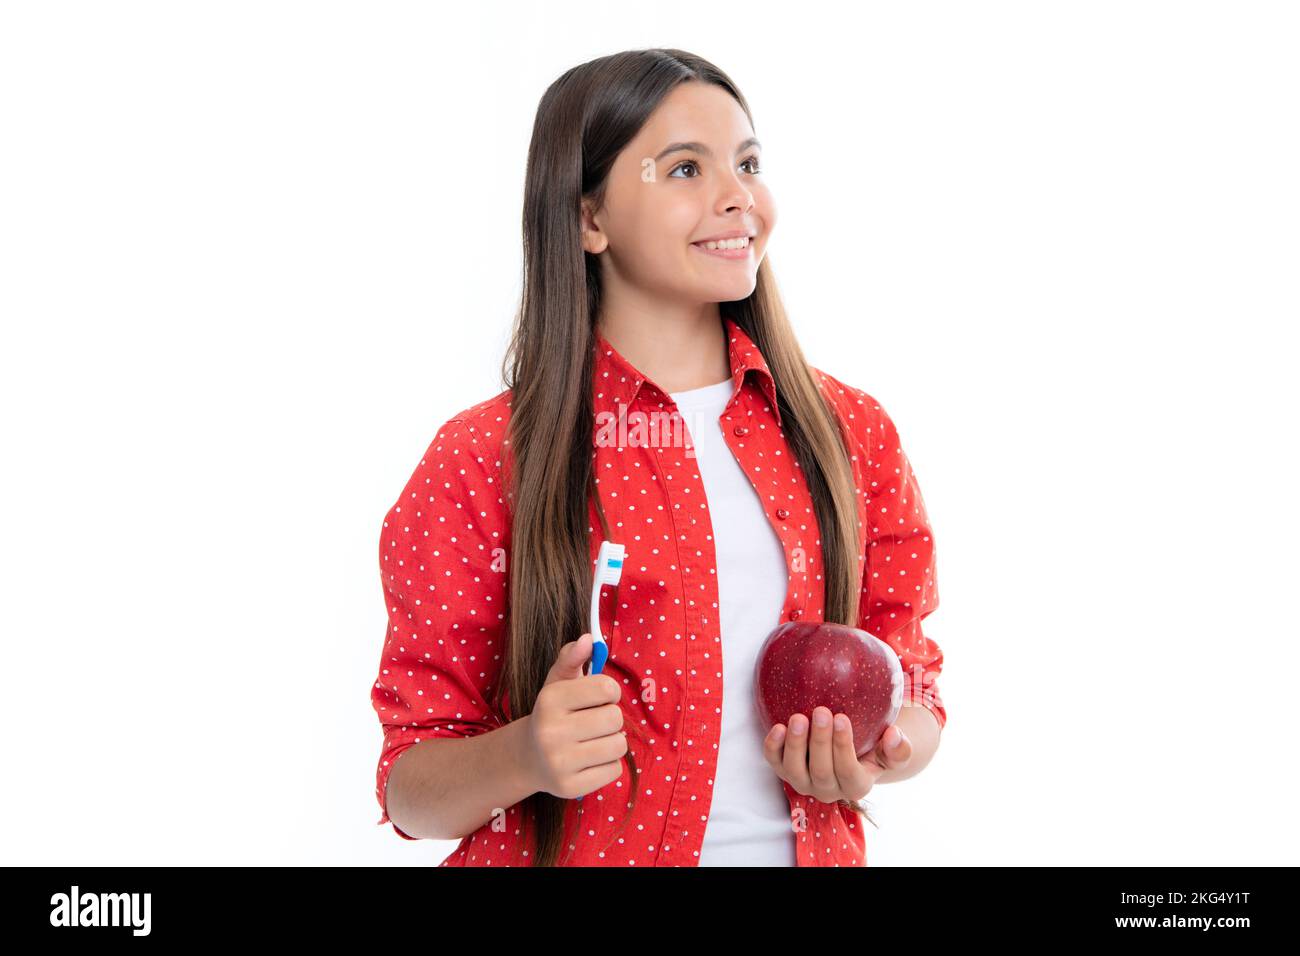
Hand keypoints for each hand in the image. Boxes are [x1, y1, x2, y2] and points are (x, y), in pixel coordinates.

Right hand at [523, 633, 627, 799]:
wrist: (528, 757)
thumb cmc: (553, 714)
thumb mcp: (558, 682)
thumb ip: (572, 658)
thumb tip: (588, 640)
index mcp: (549, 700)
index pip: (607, 688)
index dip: (609, 692)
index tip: (597, 698)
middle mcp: (550, 732)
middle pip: (615, 718)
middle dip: (611, 718)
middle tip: (594, 722)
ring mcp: (559, 763)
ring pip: (618, 746)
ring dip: (612, 741)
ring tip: (594, 740)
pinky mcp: (570, 788)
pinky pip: (614, 771)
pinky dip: (608, 765)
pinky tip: (590, 760)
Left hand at [762, 706, 911, 805]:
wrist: (850, 750)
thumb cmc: (874, 747)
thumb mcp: (893, 751)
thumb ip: (899, 749)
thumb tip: (894, 736)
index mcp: (856, 786)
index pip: (848, 771)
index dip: (843, 747)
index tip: (842, 717)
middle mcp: (828, 789)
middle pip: (821, 771)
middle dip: (820, 742)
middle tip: (821, 711)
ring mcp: (804, 782)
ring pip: (795, 772)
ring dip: (795, 745)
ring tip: (798, 718)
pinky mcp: (785, 771)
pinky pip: (775, 763)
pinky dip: (773, 748)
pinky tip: (777, 727)